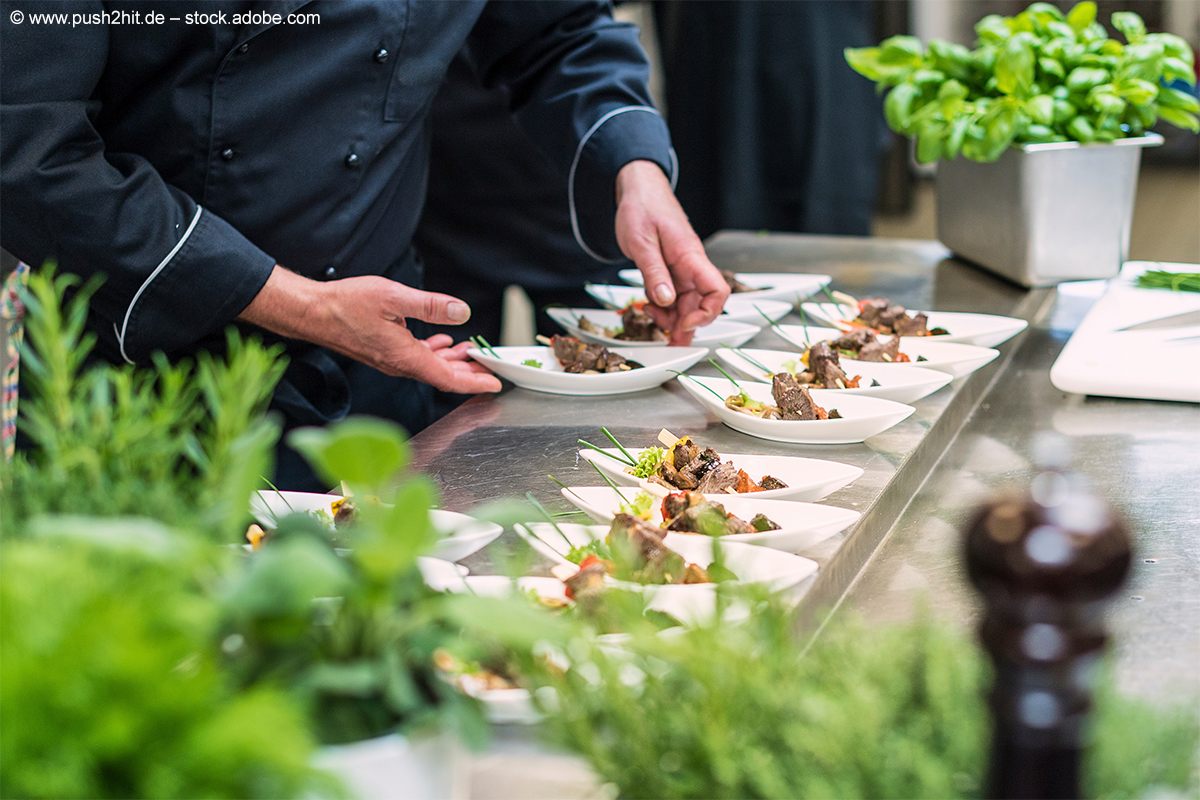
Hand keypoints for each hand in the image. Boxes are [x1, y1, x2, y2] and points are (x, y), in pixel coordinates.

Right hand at [238, 266, 502, 393]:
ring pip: (431, 367)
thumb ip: (430, 306)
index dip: (475, 382)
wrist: (312, 312)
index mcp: (405, 357)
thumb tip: (462, 312)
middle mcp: (400, 365)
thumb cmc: (346, 304)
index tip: (496, 384)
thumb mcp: (394, 297)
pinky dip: (435, 352)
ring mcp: (391, 360)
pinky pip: (417, 358)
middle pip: (443, 376)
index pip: (449, 378)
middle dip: (470, 373)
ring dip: (454, 361)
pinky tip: (444, 342)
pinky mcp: (384, 352)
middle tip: (493, 367)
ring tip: (474, 352)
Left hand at [614, 160, 729, 344]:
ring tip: (652, 320)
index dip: (706, 313)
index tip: (684, 323)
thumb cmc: (642, 206)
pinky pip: (673, 295)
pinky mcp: (671, 269)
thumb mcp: (641, 242)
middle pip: (701, 303)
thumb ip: (654, 272)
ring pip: (687, 302)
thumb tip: (665, 301)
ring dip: (673, 318)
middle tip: (668, 341)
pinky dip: (663, 306)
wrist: (638, 188)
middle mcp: (691, 264)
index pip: (717, 290)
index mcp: (690, 256)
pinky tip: (650, 307)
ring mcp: (682, 268)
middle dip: (685, 325)